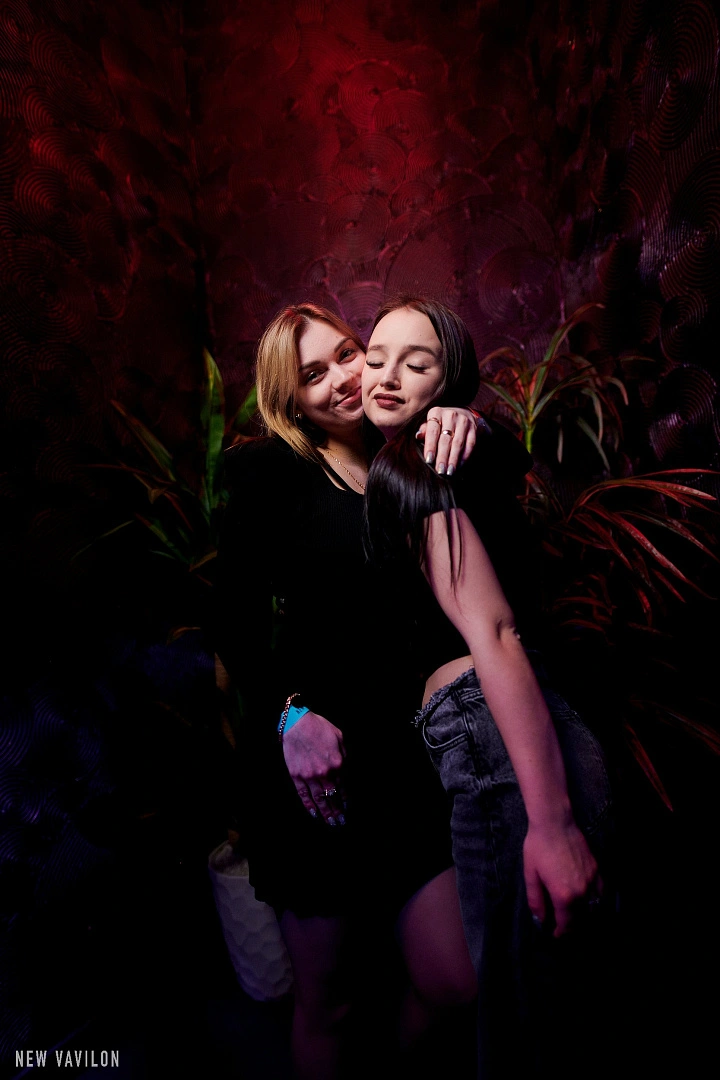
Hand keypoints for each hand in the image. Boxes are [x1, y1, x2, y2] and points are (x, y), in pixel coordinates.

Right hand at [282, 711, 347, 825]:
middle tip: (340, 823)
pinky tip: (314, 814)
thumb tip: (347, 772)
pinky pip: (303, 795)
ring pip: (319, 800)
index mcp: (338, 764)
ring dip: (325, 813)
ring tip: (330, 823)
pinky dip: (309, 806)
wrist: (297, 724)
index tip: (347, 809)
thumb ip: (345, 756)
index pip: (343, 788)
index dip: (345, 800)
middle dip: (337, 812)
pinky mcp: (296, 777)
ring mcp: (309, 776)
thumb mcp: (340, 738)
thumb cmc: (319, 728)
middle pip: (333, 797)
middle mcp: (325, 773)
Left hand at [416, 407, 482, 475]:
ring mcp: (463, 421)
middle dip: (443, 457)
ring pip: (458, 443)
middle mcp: (451, 415)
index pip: (432, 432)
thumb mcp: (430, 423)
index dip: (430, 447)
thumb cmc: (441, 423)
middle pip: (445, 439)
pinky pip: (470, 444)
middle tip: (440, 470)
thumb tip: (418, 436)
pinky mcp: (473, 428)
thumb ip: (424, 431)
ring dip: (454, 459)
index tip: (429, 460)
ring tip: (450, 472)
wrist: (461, 413)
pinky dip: (465, 456)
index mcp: (436, 412)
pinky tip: (460, 465)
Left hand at [523, 820, 601, 936]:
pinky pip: (601, 893)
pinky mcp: (597, 869)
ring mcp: (592, 880)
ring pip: (594, 908)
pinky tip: (588, 901)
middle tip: (564, 927)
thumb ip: (536, 900)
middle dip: (573, 927)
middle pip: (582, 919)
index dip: (561, 933)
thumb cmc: (538, 847)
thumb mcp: (531, 875)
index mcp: (564, 895)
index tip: (556, 935)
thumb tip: (540, 918)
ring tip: (575, 917)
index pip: (566, 924)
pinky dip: (597, 901)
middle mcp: (582, 891)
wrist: (554, 823)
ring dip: (585, 916)